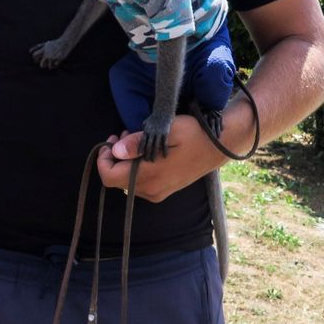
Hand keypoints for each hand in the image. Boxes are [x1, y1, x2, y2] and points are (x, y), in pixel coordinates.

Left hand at [96, 115, 224, 200]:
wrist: (220, 147)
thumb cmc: (195, 134)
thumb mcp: (167, 130)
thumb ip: (139, 142)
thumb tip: (115, 151)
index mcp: (150, 176)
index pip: (109, 176)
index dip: (103, 159)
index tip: (112, 140)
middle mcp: (151, 190)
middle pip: (116, 180)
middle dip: (114, 157)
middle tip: (124, 135)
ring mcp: (158, 193)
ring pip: (127, 182)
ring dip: (125, 162)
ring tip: (136, 139)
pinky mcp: (163, 191)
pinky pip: (139, 183)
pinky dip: (135, 168)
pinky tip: (145, 152)